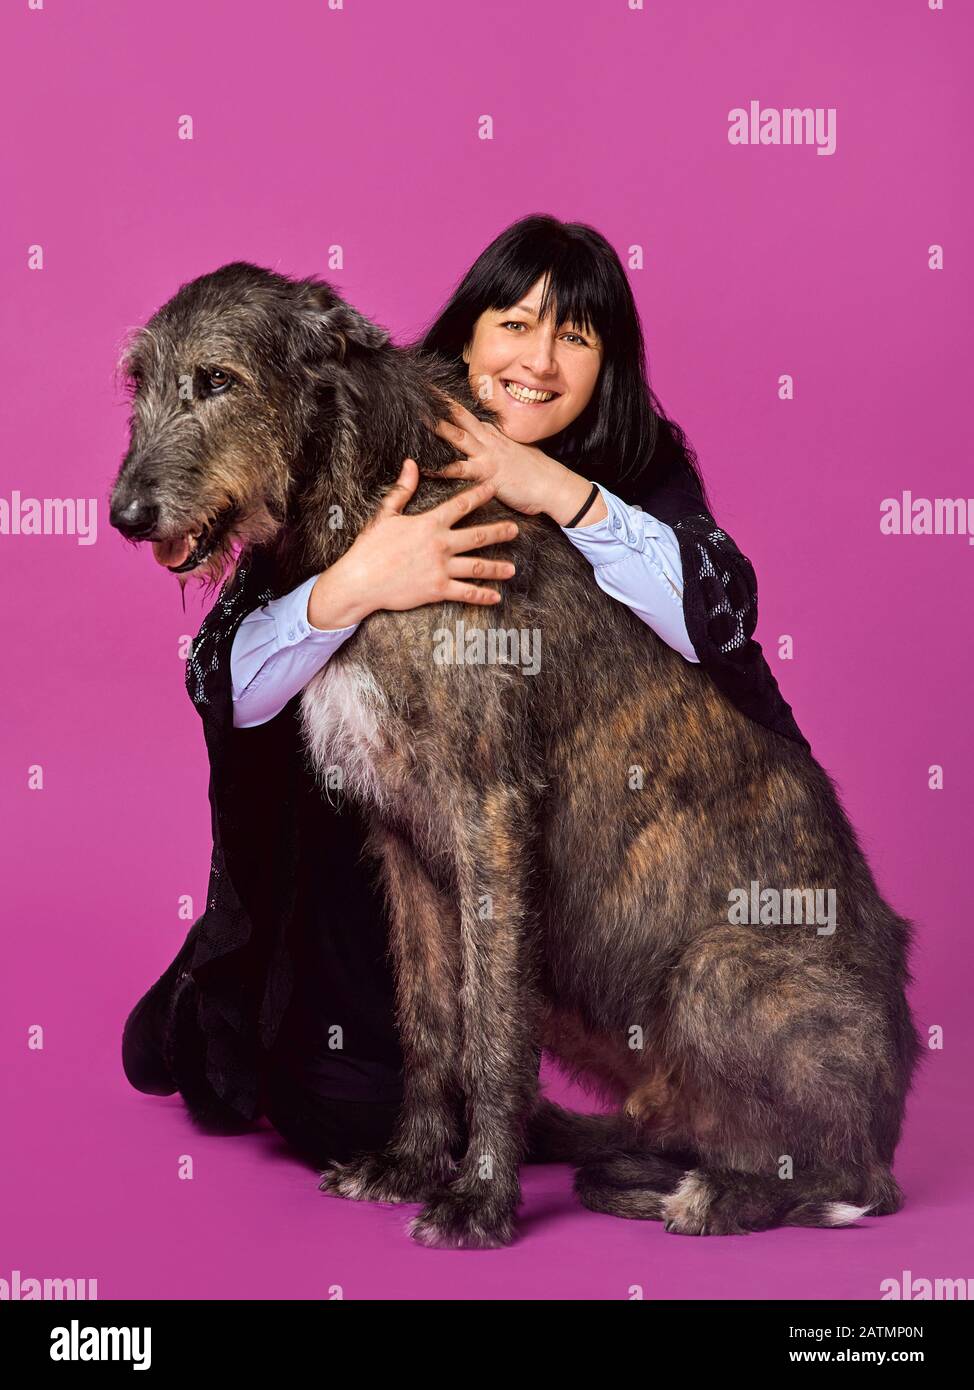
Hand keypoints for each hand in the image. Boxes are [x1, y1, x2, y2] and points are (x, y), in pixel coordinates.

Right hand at [307, 457, 517, 628]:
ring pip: (476, 566)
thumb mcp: (385, 514)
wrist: (359, 580)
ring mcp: (440, 568)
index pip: (461, 505)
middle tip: (516, 530)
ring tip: (512, 569)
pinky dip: (482, 595)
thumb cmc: (370, 547)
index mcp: (429, 524)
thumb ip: (403, 489)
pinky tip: (496, 596)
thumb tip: (411, 464)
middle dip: (499, 532)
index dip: (480, 494)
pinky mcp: (437, 590)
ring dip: (496, 567)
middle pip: (477, 536)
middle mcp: (439, 545)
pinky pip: (465, 593)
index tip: (494, 487)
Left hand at [424, 397, 606, 526]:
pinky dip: (442, 468)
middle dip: (439, 403)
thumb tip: (489, 440)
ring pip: (458, 436)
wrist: (553, 486)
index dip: (448, 402)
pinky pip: (461, 470)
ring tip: (417, 417)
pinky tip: (426, 467)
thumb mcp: (517, 450)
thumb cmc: (536, 472)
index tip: (431, 391)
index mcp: (493, 433)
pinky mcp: (487, 474)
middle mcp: (488, 439)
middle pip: (459, 415)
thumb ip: (500, 444)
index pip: (467, 412)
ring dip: (438, 427)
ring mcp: (487, 455)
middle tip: (419, 391)